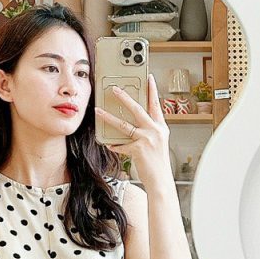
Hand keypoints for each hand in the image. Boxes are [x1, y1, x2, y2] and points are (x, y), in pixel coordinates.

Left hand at [102, 74, 172, 188]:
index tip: (149, 77)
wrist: (161, 180)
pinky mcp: (138, 149)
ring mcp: (147, 139)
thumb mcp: (158, 142)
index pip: (156, 104)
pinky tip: (107, 143)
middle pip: (137, 109)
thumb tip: (133, 121)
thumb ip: (148, 130)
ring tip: (98, 111)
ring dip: (109, 117)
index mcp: (161, 127)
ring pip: (124, 124)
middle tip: (114, 89)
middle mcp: (155, 130)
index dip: (152, 90)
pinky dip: (113, 144)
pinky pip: (121, 144)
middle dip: (124, 97)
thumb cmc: (158, 161)